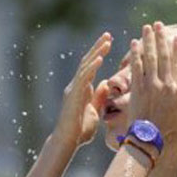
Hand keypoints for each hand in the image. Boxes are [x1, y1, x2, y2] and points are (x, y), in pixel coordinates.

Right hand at [53, 32, 111, 147]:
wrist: (68, 142)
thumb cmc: (80, 132)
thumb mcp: (95, 112)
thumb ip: (99, 98)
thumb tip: (106, 84)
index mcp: (82, 90)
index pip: (91, 67)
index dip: (99, 54)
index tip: (109, 42)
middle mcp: (76, 86)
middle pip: (88, 62)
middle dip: (98, 47)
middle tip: (108, 34)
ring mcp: (73, 90)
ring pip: (85, 66)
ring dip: (97, 52)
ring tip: (107, 41)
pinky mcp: (73, 95)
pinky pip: (83, 78)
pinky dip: (92, 67)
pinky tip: (100, 58)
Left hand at [128, 22, 176, 140]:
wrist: (148, 135)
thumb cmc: (167, 127)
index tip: (176, 38)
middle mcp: (165, 84)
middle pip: (163, 56)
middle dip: (161, 38)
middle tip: (159, 25)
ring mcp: (151, 85)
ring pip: (150, 57)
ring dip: (148, 40)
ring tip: (146, 28)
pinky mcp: (138, 87)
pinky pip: (137, 66)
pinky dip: (136, 54)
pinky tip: (134, 43)